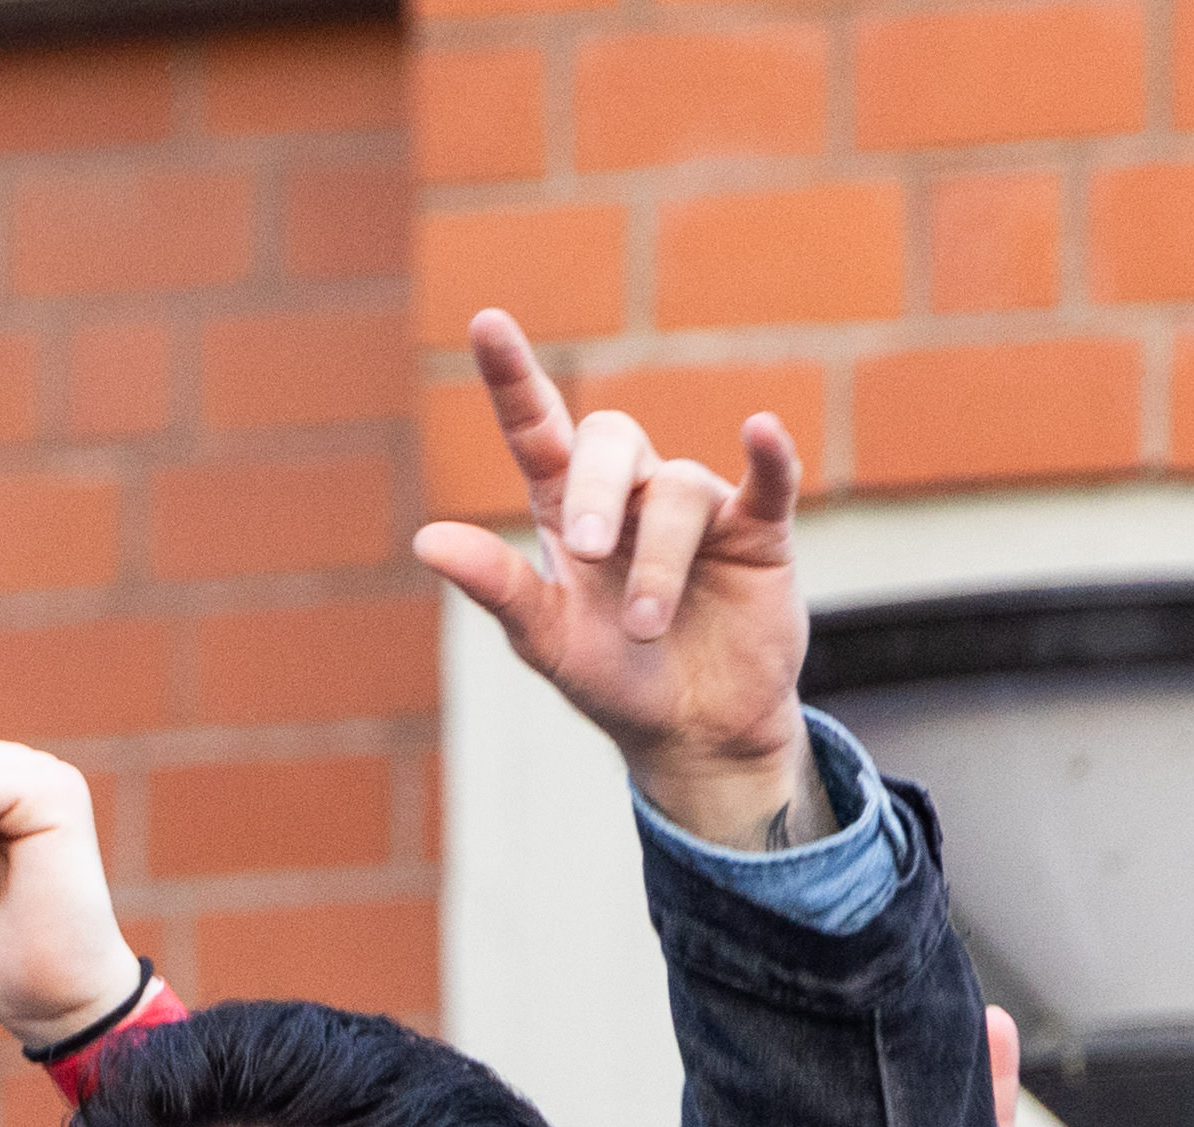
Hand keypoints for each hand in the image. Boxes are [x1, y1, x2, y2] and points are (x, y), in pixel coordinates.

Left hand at [411, 312, 812, 850]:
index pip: (535, 429)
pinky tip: (761, 431)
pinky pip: (768, 479)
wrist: (696, 735)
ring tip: (646, 628)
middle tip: (588, 552)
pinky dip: (768, 454)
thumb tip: (425, 539)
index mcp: (568, 510)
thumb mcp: (546, 641)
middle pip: (609, 441)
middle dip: (597, 491)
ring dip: (659, 562)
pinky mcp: (758, 532)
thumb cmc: (614, 679)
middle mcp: (632, 495)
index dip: (512, 377)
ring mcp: (697, 509)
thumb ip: (497, 587)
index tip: (485, 323)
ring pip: (678, 491)